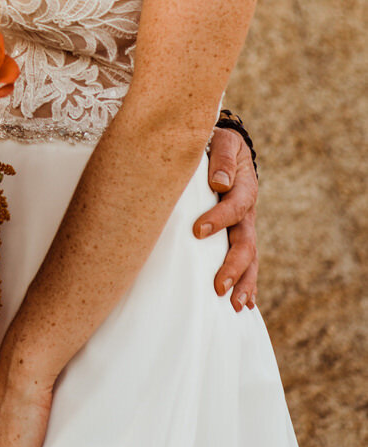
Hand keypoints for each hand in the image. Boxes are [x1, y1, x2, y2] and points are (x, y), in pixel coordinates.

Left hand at [194, 130, 257, 311]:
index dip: (218, 219)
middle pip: (246, 242)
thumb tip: (219, 183)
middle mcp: (247, 212)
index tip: (198, 231)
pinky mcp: (236, 236)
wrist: (223, 147)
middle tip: (219, 286)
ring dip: (243, 283)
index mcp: (243, 187)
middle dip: (234, 266)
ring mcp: (244, 227)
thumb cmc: (216, 143)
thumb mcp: (222, 141)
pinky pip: (244, 262)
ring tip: (235, 305)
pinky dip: (246, 283)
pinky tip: (242, 305)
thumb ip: (221, 158)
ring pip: (249, 259)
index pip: (235, 206)